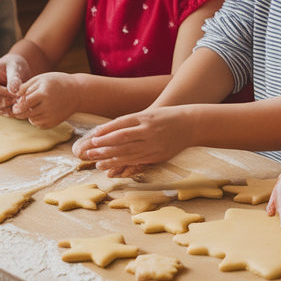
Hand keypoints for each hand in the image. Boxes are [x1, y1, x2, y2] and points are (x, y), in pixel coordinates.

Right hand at [0, 53, 31, 116]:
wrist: (16, 72)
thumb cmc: (14, 65)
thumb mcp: (15, 67)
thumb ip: (14, 78)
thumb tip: (13, 91)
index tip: (15, 92)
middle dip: (8, 100)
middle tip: (24, 99)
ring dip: (12, 107)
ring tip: (25, 101)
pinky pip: (4, 113)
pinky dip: (15, 111)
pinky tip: (24, 106)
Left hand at [12, 72, 80, 128]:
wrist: (77, 93)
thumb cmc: (57, 83)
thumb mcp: (41, 79)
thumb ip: (26, 87)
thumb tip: (14, 97)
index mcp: (44, 94)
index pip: (24, 102)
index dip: (18, 104)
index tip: (15, 104)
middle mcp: (48, 107)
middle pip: (26, 113)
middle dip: (20, 112)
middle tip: (17, 109)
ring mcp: (52, 116)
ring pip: (31, 120)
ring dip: (29, 115)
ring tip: (34, 107)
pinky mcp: (54, 123)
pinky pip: (39, 125)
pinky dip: (37, 120)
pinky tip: (41, 112)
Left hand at [73, 107, 190, 176]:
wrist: (191, 124)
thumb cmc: (166, 117)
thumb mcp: (149, 113)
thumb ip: (130, 121)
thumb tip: (107, 131)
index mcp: (145, 117)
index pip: (121, 124)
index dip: (106, 132)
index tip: (94, 137)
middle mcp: (148, 130)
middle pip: (122, 140)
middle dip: (104, 147)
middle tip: (89, 153)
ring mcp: (154, 144)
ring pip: (129, 153)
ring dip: (111, 159)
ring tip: (97, 163)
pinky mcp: (157, 155)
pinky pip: (137, 161)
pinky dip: (124, 165)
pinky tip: (113, 167)